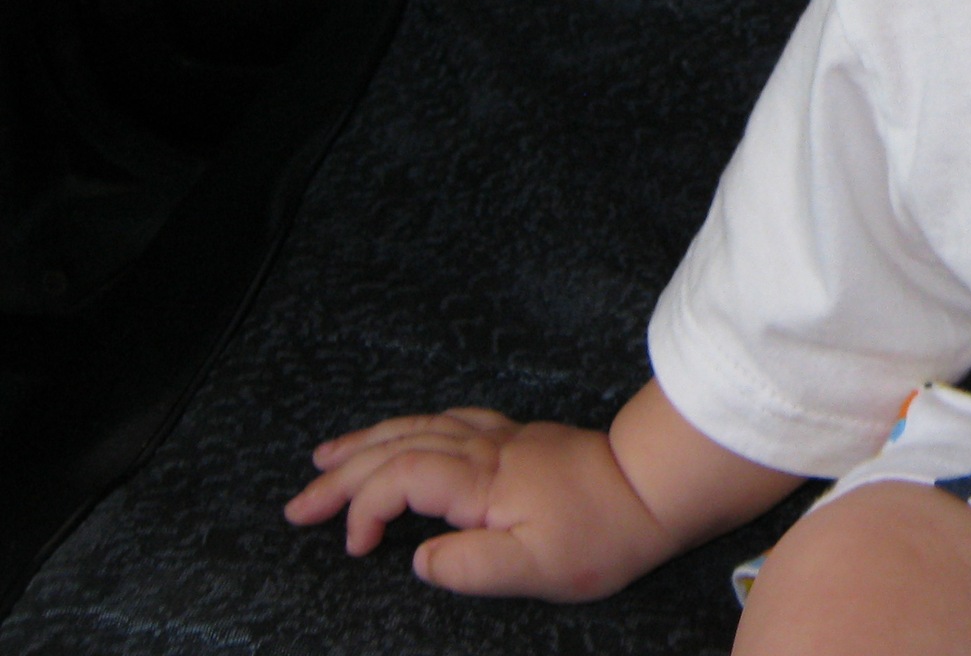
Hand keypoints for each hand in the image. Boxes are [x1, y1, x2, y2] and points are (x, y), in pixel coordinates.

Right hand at [284, 407, 680, 600]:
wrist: (654, 491)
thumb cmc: (600, 537)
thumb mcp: (536, 570)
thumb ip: (470, 567)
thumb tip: (420, 560)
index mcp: (483, 480)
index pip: (402, 480)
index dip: (365, 509)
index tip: (355, 549)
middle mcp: (484, 449)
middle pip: (398, 448)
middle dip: (342, 474)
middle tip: (297, 505)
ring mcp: (499, 438)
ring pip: (419, 427)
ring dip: (367, 442)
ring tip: (324, 457)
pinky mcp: (515, 438)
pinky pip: (447, 420)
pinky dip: (410, 427)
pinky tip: (398, 434)